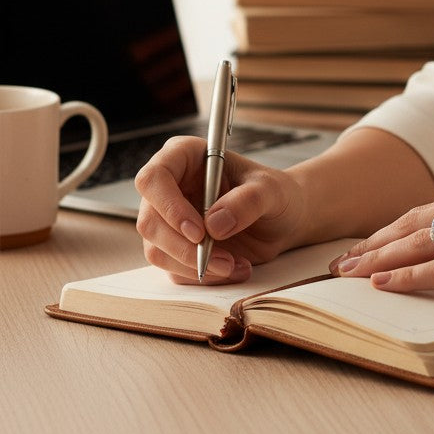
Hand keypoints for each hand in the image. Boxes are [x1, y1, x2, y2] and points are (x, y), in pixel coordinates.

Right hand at [135, 136, 307, 284]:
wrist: (283, 219)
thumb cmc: (275, 193)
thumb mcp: (271, 190)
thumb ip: (248, 200)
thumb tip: (213, 224)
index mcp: (185, 157)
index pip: (154, 178)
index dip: (169, 207)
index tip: (199, 231)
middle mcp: (170, 187)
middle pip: (150, 222)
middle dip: (185, 248)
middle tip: (223, 260)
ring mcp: (169, 219)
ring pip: (157, 250)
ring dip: (195, 266)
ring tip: (234, 264)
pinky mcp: (176, 246)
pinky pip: (174, 268)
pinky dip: (203, 275)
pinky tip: (235, 267)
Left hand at [330, 180, 433, 316]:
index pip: (427, 210)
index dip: (390, 230)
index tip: (364, 246)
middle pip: (416, 222)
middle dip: (373, 243)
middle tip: (340, 262)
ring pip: (423, 243)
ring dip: (380, 259)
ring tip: (349, 274)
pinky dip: (411, 276)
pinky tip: (385, 284)